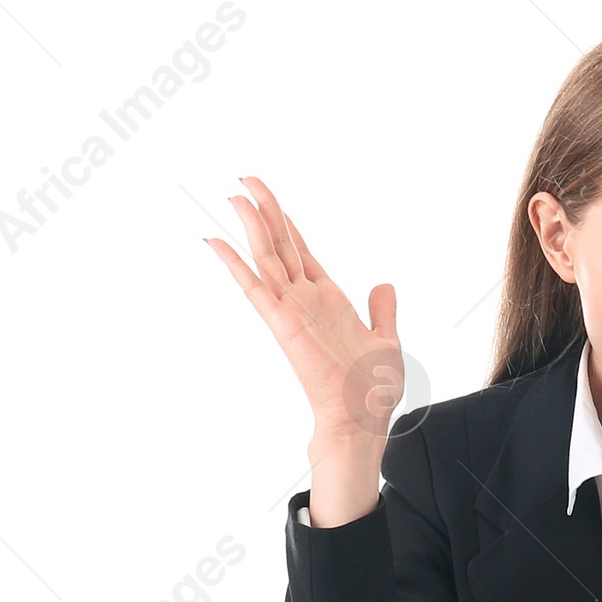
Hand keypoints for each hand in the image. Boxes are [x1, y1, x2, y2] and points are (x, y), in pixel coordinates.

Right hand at [205, 175, 403, 448]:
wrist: (361, 421)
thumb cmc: (372, 391)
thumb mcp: (386, 340)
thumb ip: (381, 310)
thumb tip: (384, 285)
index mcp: (329, 300)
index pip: (301, 251)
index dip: (286, 222)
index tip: (269, 198)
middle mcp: (305, 301)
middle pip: (280, 245)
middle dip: (264, 211)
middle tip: (245, 180)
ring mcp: (291, 310)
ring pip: (266, 257)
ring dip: (251, 226)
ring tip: (233, 194)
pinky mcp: (282, 324)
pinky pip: (254, 287)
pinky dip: (234, 263)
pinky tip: (215, 240)